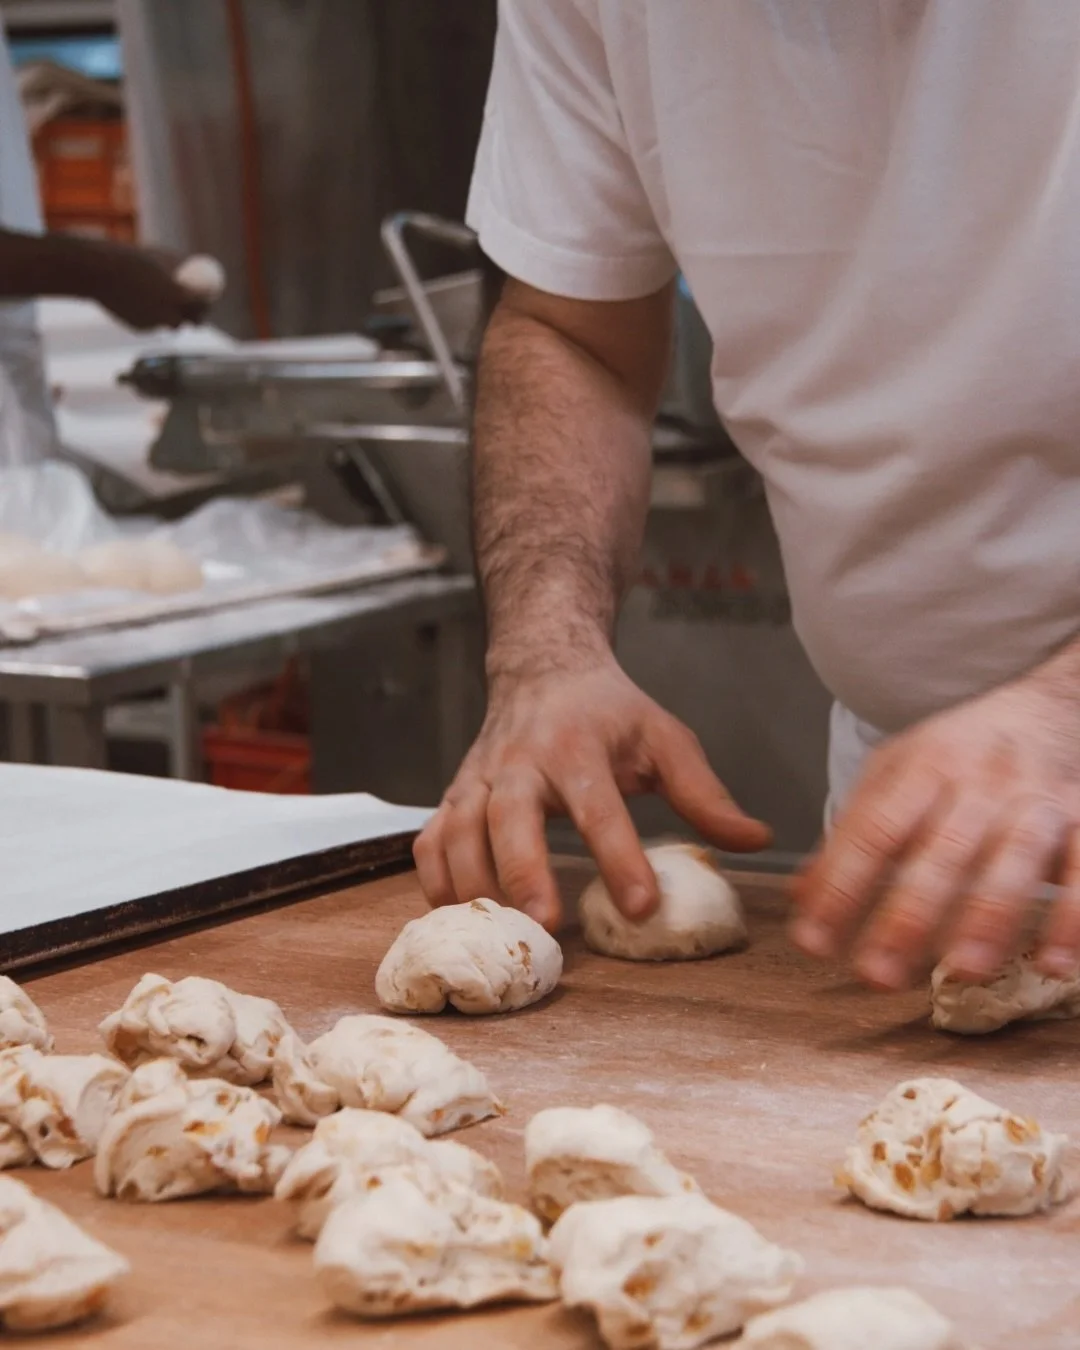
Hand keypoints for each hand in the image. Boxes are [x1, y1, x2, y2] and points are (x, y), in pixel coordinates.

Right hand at [88, 242, 209, 329]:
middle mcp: (169, 313)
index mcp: (179, 295)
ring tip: (166, 303)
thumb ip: (180, 266)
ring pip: (171, 325)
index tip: (208, 297)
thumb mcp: (160, 257)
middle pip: (193, 321)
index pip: (204, 303)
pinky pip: (152, 324)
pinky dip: (152, 316)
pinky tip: (140, 302)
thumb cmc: (131, 258)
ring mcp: (154, 323)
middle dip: (198, 317)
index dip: (208, 301)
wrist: (99, 272)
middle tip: (196, 309)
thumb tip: (195, 267)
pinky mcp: (140, 329)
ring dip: (174, 318)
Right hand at [414, 659, 770, 927]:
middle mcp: (518, 762)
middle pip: (508, 819)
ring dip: (476, 888)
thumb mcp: (664, 738)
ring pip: (459, 834)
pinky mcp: (454, 796)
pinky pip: (430, 843)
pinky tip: (461, 917)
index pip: (599, 806)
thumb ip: (705, 793)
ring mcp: (477, 779)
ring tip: (506, 936)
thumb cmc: (607, 712)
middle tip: (546, 925)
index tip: (643, 906)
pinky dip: (436, 883)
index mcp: (576, 746)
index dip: (620, 857)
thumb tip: (756, 840)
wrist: (542, 669)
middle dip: (523, 872)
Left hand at [791, 674, 1079, 988]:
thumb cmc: (959, 753)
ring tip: (964, 971)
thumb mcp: (895, 773)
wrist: (1047, 707)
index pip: (873, 831)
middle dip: (908, 916)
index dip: (839, 886)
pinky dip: (1073, 918)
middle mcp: (979, 783)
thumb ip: (852, 832)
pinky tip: (1053, 963)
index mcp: (921, 770)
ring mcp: (1036, 801)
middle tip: (877, 975)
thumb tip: (800, 898)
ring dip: (990, 917)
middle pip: (941, 850)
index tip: (812, 941)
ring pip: (1015, 858)